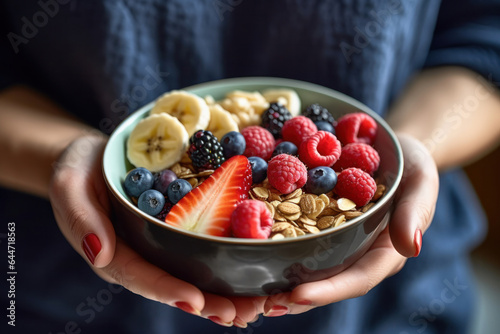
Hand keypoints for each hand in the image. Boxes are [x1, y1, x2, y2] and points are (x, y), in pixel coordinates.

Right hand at [48, 135, 264, 326]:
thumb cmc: (78, 170)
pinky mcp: (175, 230)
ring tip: (254, 305)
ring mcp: (159, 245)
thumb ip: (81, 219)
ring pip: (191, 272)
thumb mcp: (69, 185)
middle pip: (173, 283)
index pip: (140, 275)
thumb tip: (99, 254)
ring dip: (223, 290)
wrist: (95, 157)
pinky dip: (224, 262)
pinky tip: (250, 272)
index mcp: (112, 252)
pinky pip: (200, 248)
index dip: (166, 289)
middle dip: (207, 301)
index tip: (194, 300)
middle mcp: (140, 255)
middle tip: (240, 314)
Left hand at [261, 134, 438, 315]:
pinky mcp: (322, 223)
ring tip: (252, 292)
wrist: (391, 148)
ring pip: (310, 267)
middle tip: (265, 304)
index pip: (358, 279)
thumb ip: (415, 213)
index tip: (297, 296)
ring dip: (282, 281)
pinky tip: (254, 249)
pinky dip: (278, 248)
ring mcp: (339, 240)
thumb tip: (412, 247)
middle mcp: (359, 252)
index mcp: (385, 251)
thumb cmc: (413, 166)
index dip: (328, 291)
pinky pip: (300, 239)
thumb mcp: (421, 183)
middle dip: (297, 297)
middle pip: (328, 282)